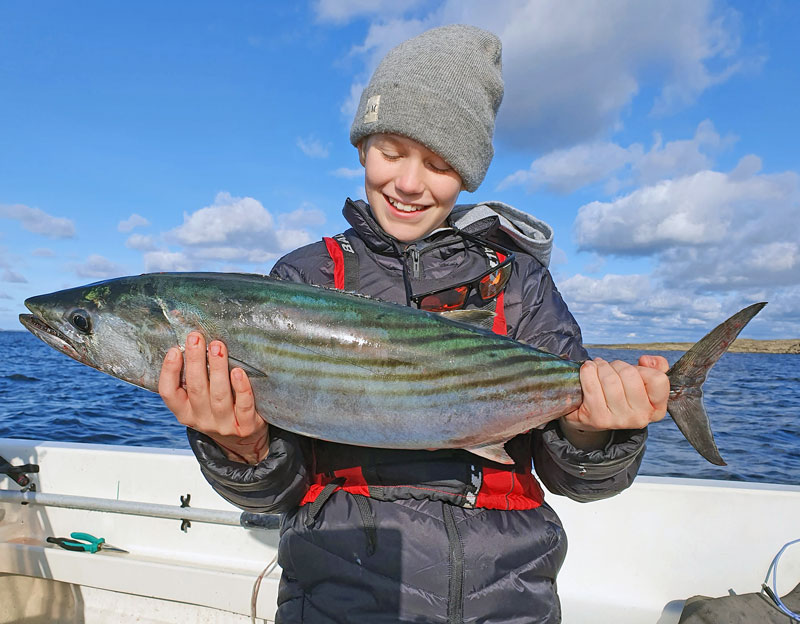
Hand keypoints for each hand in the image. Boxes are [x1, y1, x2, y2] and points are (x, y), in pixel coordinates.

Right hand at [158, 332, 268, 463]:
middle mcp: (202, 420)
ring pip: (219, 395)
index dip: (169, 372)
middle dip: (195, 361)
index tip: (175, 350)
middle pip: (196, 389)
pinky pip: (244, 406)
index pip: (169, 393)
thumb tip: (191, 343)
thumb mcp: (200, 400)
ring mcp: (224, 424)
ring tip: (217, 346)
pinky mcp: (247, 425)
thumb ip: (194, 379)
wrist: (244, 440)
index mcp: (185, 412)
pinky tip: (239, 371)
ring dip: (217, 369)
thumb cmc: (220, 410)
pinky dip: (241, 388)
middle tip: (196, 337)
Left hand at [560, 355, 669, 449]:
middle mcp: (640, 418)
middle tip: (610, 368)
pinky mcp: (598, 418)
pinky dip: (587, 372)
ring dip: (600, 367)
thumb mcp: (643, 381)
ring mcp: (619, 420)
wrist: (590, 415)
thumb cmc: (619, 393)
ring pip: (610, 379)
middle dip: (617, 365)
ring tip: (598, 369)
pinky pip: (591, 385)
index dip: (643, 369)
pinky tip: (588, 371)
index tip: (634, 371)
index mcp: (656, 409)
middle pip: (630, 374)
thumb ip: (656, 366)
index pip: (658, 379)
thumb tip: (646, 360)